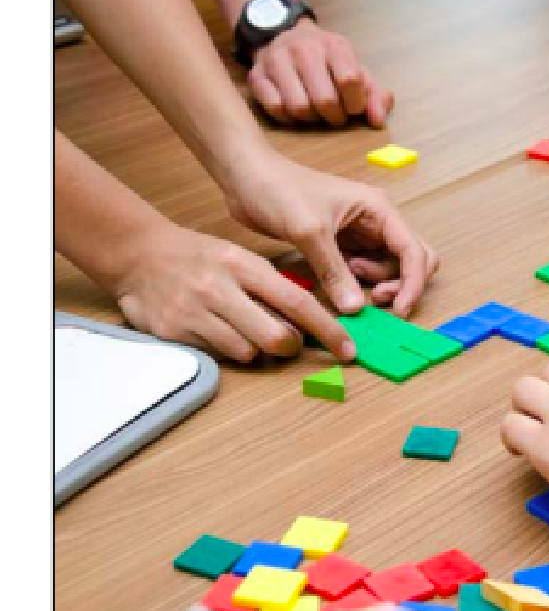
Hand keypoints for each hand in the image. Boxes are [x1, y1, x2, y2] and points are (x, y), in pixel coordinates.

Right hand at [112, 222, 354, 361]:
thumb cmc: (200, 257)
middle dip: (290, 348)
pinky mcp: (174, 333)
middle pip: (275, 337)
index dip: (327, 329)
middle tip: (290, 344)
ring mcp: (194, 313)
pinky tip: (218, 332)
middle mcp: (219, 288)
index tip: (347, 349)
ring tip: (244, 330)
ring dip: (256, 350)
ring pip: (247, 352)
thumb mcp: (240, 258)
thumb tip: (311, 317)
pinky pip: (218, 356)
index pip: (297, 302)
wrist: (139, 254)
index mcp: (243, 265)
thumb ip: (272, 285)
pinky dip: (227, 351)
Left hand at [226, 155, 438, 316]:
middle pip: (413, 259)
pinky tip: (337, 281)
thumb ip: (334, 270)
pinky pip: (365, 270)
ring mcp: (362, 233)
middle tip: (374, 299)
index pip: (413, 250)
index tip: (399, 310)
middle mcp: (377, 221)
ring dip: (378, 283)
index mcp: (379, 209)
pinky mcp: (344, 245)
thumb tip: (355, 308)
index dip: (413, 283)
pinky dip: (360, 283)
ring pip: (390, 268)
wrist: (247, 176)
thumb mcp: (309, 231)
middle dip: (402, 284)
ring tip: (346, 280)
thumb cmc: (278, 189)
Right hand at [247, 19, 392, 127]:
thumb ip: (375, 95)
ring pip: (299, 107)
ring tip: (315, 112)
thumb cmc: (327, 61)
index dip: (355, 103)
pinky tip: (295, 110)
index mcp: (334, 46)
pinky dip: (289, 118)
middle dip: (335, 116)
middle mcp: (304, 49)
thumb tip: (378, 121)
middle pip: (325, 99)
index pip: (350, 80)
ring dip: (312, 118)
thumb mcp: (356, 70)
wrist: (284, 34)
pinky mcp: (256, 75)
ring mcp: (277, 60)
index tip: (353, 108)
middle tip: (335, 115)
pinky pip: (275, 109)